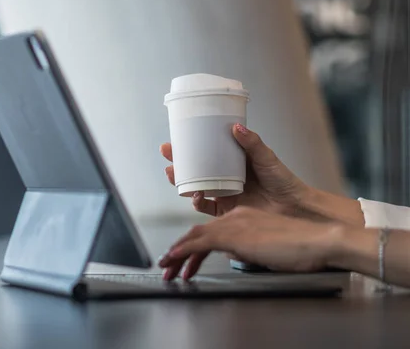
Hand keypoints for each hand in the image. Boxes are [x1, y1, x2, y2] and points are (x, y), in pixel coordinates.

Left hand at [158, 206, 339, 279]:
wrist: (318, 241)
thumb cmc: (301, 248)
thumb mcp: (267, 248)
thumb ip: (248, 248)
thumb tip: (236, 255)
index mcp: (243, 216)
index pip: (210, 231)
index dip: (193, 246)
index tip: (184, 261)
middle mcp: (235, 216)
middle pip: (198, 233)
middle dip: (179, 250)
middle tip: (167, 266)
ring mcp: (234, 223)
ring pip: (194, 236)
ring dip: (177, 253)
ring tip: (166, 268)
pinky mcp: (234, 233)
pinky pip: (199, 242)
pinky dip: (183, 250)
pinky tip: (174, 259)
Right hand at [161, 124, 306, 217]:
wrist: (295, 208)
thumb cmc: (284, 181)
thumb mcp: (267, 157)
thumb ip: (252, 143)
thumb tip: (236, 127)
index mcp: (232, 163)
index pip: (204, 152)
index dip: (187, 147)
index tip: (174, 140)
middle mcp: (224, 178)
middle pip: (194, 170)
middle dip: (177, 164)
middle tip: (167, 155)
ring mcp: (224, 195)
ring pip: (195, 188)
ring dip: (181, 182)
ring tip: (173, 174)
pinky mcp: (226, 212)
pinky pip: (206, 208)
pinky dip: (198, 202)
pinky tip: (195, 196)